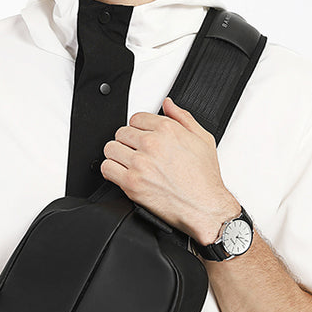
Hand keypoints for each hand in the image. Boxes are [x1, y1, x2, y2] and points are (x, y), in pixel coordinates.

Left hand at [100, 97, 239, 243]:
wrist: (204, 207)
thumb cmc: (205, 178)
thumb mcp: (203, 139)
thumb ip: (183, 118)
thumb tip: (168, 104)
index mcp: (167, 130)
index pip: (136, 118)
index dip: (138, 129)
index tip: (141, 138)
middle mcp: (151, 144)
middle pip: (121, 133)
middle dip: (128, 142)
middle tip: (137, 153)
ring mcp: (139, 163)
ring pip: (111, 148)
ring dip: (117, 155)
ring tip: (128, 163)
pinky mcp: (131, 183)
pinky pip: (107, 168)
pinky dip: (111, 171)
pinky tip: (121, 174)